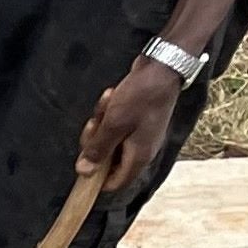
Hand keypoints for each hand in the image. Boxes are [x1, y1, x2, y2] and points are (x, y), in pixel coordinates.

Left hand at [81, 59, 181, 189]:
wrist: (163, 64)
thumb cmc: (141, 95)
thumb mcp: (114, 125)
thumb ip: (98, 151)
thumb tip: (84, 173)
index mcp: (139, 157)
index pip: (114, 184)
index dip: (96, 178)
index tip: (86, 160)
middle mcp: (142, 150)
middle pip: (108, 162)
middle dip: (95, 144)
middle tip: (94, 124)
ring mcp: (141, 135)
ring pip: (109, 141)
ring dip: (101, 124)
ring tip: (106, 103)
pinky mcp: (138, 121)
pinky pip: (116, 125)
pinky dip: (109, 114)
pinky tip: (110, 96)